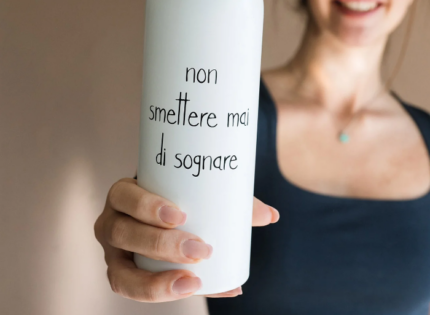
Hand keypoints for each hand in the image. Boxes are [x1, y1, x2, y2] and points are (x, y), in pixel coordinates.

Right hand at [94, 177, 279, 302]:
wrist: (156, 213)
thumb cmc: (175, 198)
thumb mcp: (195, 192)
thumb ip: (230, 200)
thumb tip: (271, 215)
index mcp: (123, 194)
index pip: (124, 196)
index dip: (146, 206)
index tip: (182, 216)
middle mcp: (111, 222)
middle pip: (123, 233)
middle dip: (160, 244)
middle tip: (200, 249)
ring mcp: (113, 253)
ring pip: (121, 273)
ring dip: (156, 281)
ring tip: (195, 282)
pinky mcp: (122, 275)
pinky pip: (134, 291)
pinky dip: (163, 293)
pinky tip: (195, 290)